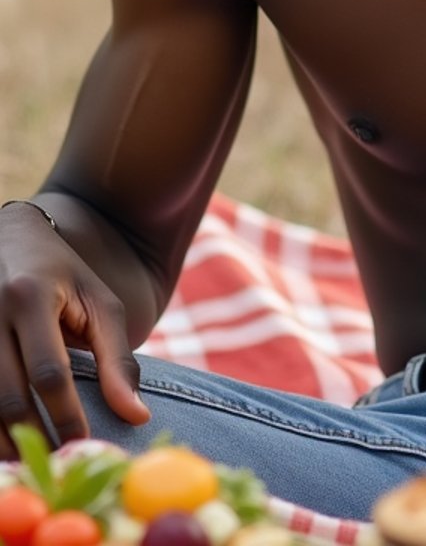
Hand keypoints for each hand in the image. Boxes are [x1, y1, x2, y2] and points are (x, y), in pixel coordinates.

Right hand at [0, 202, 149, 453]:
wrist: (12, 236)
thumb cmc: (66, 275)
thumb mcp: (101, 305)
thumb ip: (118, 360)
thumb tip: (137, 417)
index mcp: (33, 298)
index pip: (48, 372)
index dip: (65, 415)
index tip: (82, 445)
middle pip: (8, 395)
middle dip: (33, 436)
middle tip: (56, 464)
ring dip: (3, 440)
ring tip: (28, 462)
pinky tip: (5, 440)